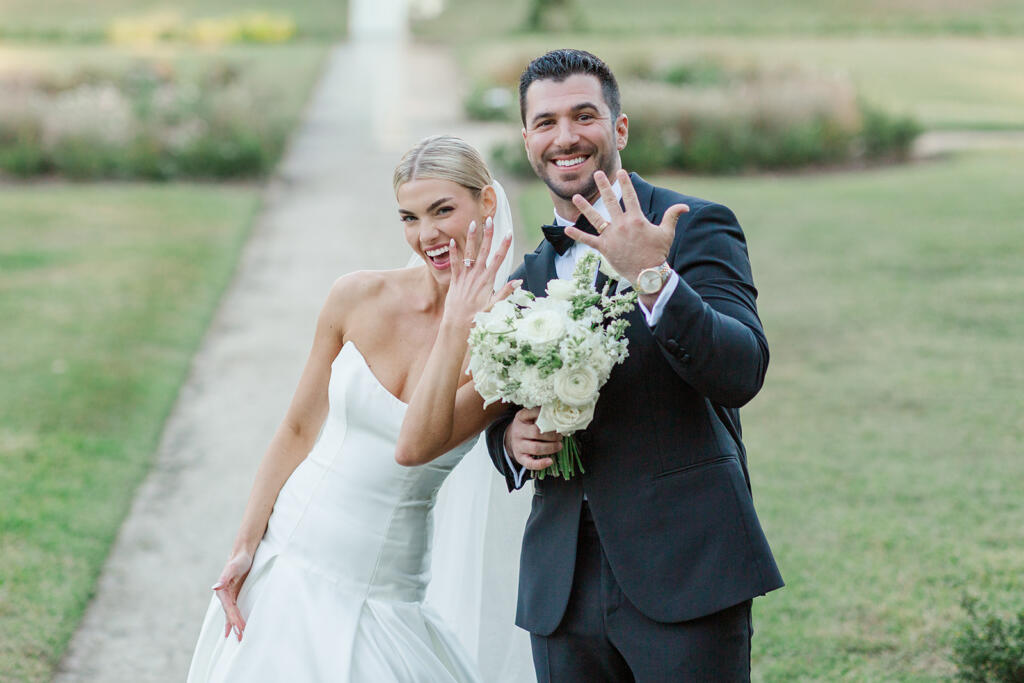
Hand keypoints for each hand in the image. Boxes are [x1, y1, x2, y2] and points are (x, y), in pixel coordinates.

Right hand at [211, 550, 253, 640]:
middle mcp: (223, 595)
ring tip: (238, 638)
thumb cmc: (239, 560)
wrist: (242, 553)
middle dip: (234, 626)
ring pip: (230, 614)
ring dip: (233, 626)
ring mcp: (228, 596)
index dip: (234, 619)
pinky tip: (232, 629)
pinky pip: (232, 611)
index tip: (241, 628)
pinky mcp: (234, 596)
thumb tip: (215, 587)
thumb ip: (225, 577)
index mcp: (222, 590)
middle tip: (241, 638)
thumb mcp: (234, 567)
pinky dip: (232, 620)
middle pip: (229, 614)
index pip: (229, 608)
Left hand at [444, 216, 516, 327]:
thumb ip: (506, 292)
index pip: (498, 258)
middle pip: (484, 250)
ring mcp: (465, 276)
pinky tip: (452, 241)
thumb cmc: (478, 317)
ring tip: (473, 224)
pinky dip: (453, 252)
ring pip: (469, 253)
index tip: (509, 233)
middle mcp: (477, 275)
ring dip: (471, 238)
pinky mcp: (455, 280)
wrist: (459, 324)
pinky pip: (454, 263)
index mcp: (488, 280)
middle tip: (490, 220)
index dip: (504, 245)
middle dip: (488, 235)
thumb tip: (519, 281)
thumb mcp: (495, 305)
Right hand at [505, 407, 561, 470]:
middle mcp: (518, 431)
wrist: (513, 437)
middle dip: (552, 435)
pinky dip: (541, 464)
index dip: (547, 416)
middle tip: (560, 436)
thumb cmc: (527, 425)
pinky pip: (530, 463)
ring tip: (559, 446)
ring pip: (535, 448)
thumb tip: (559, 413)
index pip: (533, 414)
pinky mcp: (520, 457)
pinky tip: (550, 461)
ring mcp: (518, 445)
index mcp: (521, 417)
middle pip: (536, 433)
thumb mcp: (530, 415)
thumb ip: (541, 414)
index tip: (557, 418)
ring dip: (551, 447)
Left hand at [564, 169, 688, 284]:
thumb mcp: (667, 233)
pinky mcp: (604, 248)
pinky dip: (578, 235)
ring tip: (576, 197)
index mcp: (636, 219)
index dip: (625, 183)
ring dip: (585, 207)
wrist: (648, 274)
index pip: (630, 196)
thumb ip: (672, 216)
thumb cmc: (658, 253)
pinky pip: (588, 240)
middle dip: (604, 186)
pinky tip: (567, 228)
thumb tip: (684, 207)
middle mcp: (622, 225)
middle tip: (597, 174)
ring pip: (595, 218)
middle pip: (610, 202)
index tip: (621, 172)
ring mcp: (612, 236)